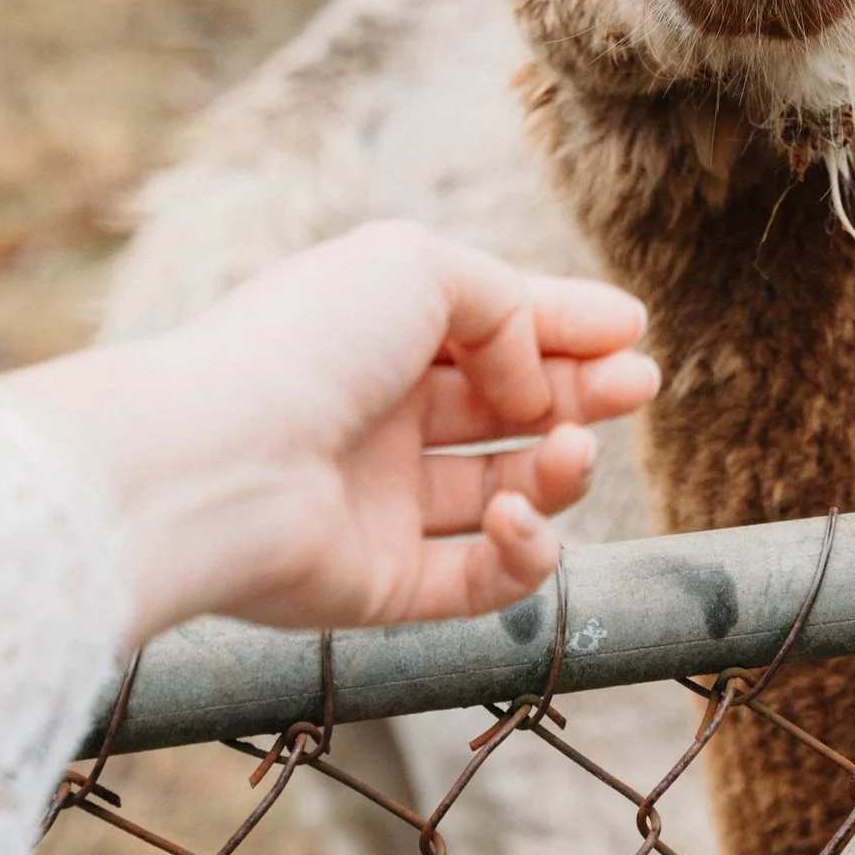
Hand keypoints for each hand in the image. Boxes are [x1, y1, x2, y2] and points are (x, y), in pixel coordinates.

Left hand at [0, 225, 658, 640]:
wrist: (216, 462)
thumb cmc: (309, 344)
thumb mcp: (420, 267)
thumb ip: (508, 307)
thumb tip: (536, 385)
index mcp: (374, 332)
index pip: (487, 327)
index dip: (563, 325)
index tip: (631, 327)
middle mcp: (375, 417)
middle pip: (504, 410)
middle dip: (580, 395)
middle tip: (638, 386)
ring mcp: (378, 505)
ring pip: (503, 492)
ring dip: (559, 468)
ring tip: (572, 449)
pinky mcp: (381, 588)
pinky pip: (479, 581)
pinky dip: (521, 551)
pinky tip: (517, 514)